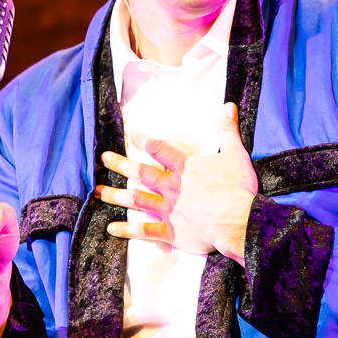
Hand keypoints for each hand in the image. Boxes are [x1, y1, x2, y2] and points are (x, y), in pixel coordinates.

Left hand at [96, 103, 256, 262]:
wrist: (238, 221)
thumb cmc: (238, 189)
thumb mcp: (235, 153)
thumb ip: (228, 130)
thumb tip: (228, 105)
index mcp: (185, 168)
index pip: (160, 150)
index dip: (144, 141)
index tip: (131, 136)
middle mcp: (172, 187)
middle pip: (141, 172)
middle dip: (120, 164)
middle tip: (104, 158)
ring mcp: (169, 210)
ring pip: (137, 199)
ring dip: (116, 195)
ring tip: (98, 192)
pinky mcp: (172, 231)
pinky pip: (145, 230)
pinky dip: (127, 230)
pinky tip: (111, 228)